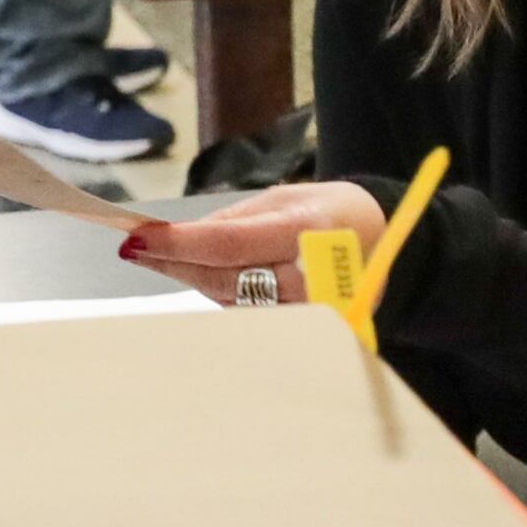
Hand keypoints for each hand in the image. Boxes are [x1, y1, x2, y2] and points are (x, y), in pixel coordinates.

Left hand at [117, 179, 383, 304]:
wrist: (390, 245)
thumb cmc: (333, 214)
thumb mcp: (286, 197)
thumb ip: (234, 219)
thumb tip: (178, 236)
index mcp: (306, 229)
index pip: (227, 243)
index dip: (177, 243)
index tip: (136, 237)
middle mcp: (308, 274)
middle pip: (222, 277)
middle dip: (173, 262)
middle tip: (136, 247)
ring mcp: (308, 308)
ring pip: (229, 299)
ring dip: (190, 278)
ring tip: (162, 256)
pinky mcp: (304, 329)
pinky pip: (246, 314)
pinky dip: (218, 294)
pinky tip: (201, 275)